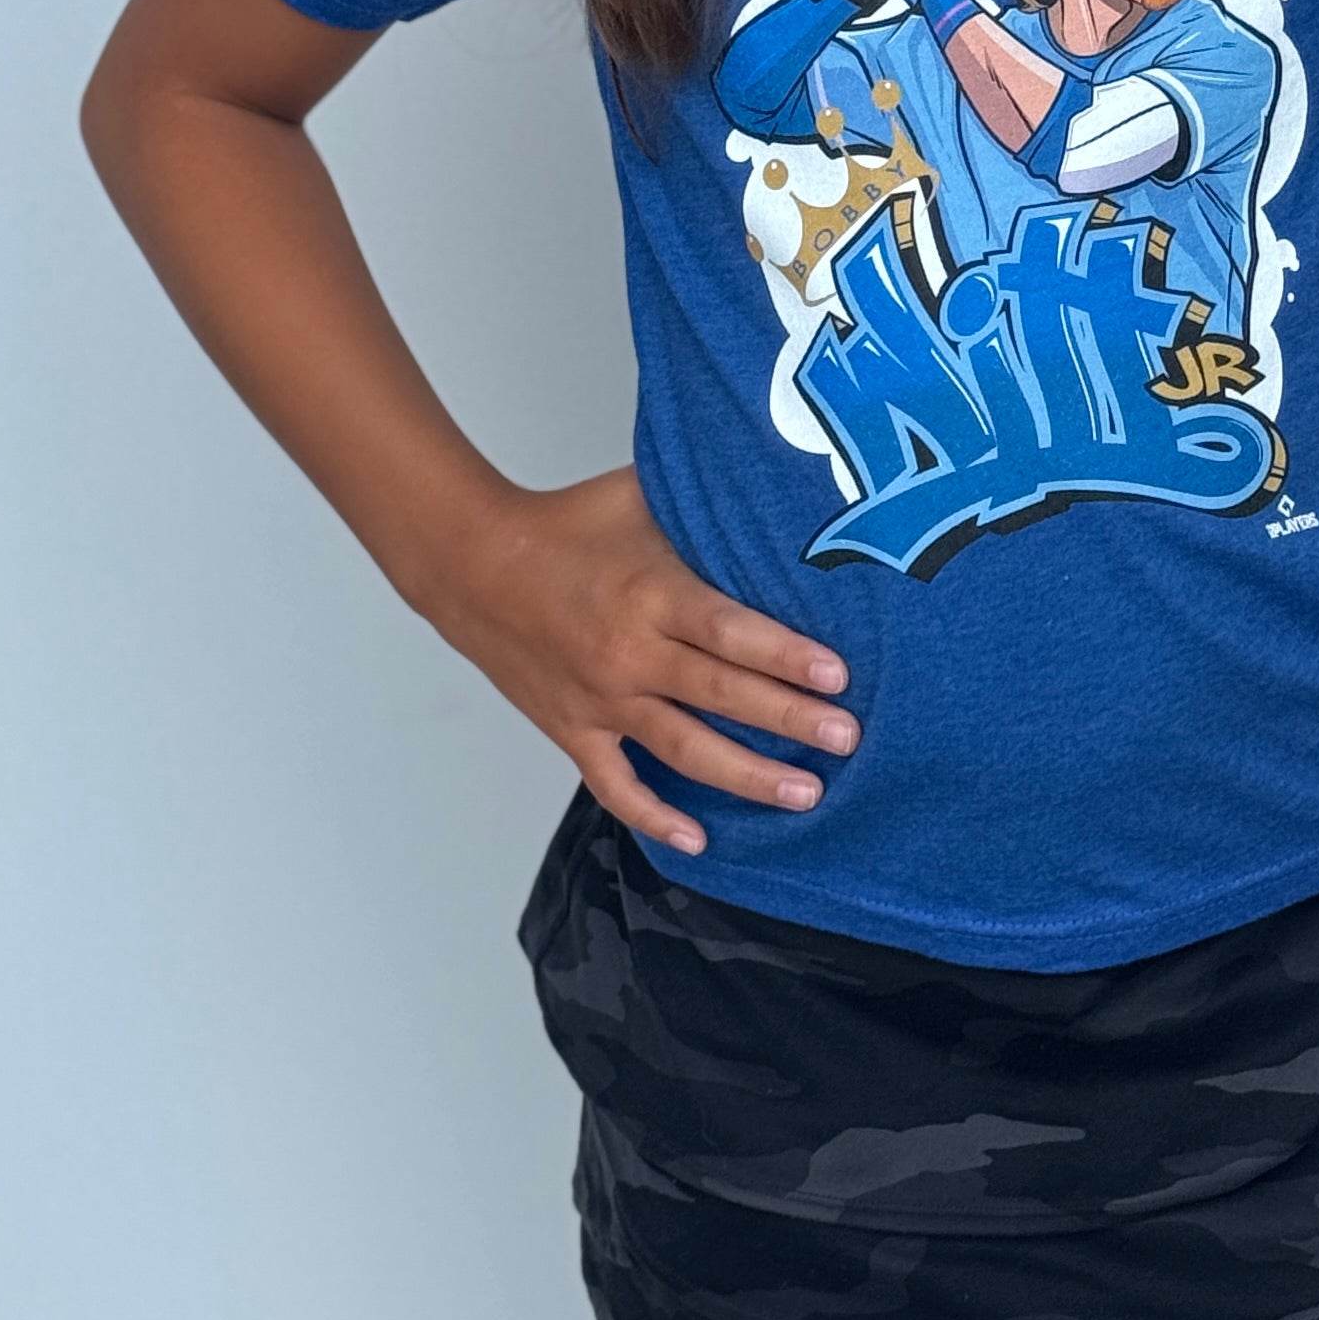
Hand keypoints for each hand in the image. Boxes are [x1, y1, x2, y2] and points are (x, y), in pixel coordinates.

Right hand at [420, 464, 855, 855]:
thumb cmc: (564, 525)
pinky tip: (699, 839)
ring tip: (805, 793)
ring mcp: (600, 698)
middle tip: (847, 740)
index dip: (785, 656)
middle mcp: (628, 653)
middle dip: (789, 721)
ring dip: (746, 776)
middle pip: (720, 695)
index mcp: (649, 593)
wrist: (471, 564)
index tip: (838, 677)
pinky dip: (655, 817)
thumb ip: (703, 497)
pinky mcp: (572, 728)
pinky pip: (615, 785)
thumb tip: (777, 480)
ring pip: (683, 750)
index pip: (728, 632)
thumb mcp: (638, 494)